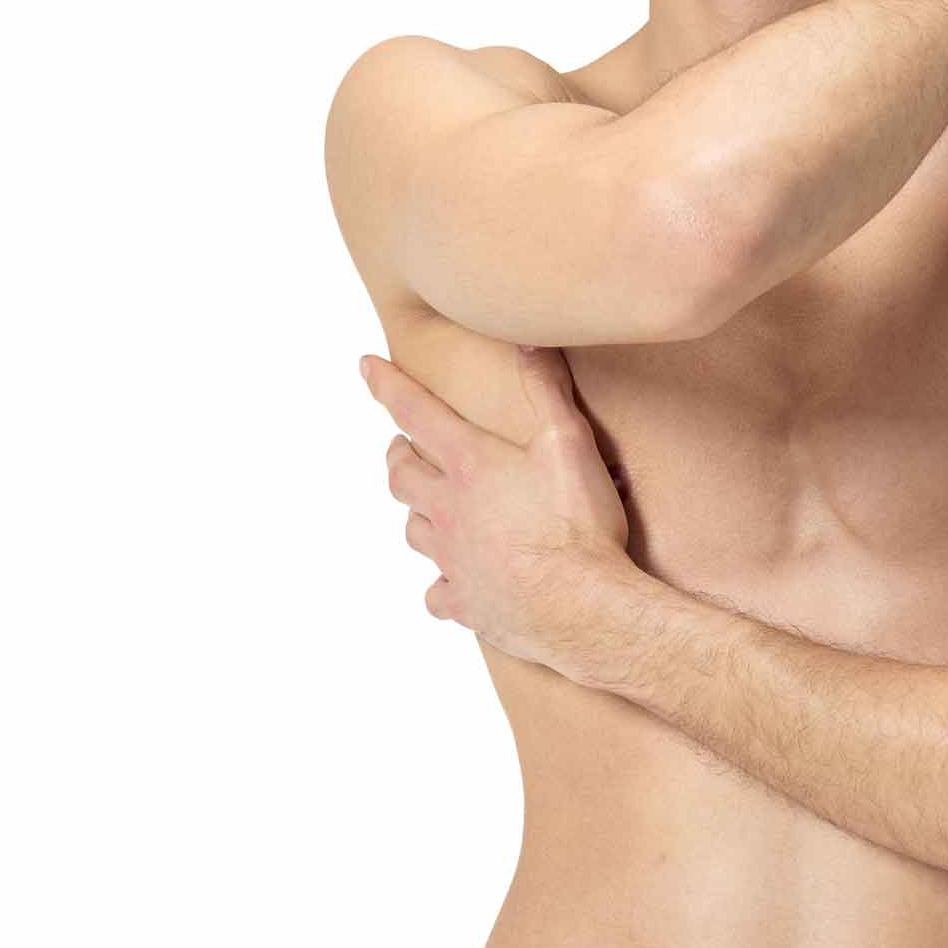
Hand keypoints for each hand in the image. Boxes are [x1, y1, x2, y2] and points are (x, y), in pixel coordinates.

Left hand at [358, 343, 634, 675]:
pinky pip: (437, 592)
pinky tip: (449, 582)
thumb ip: (546, 391)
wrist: (582, 607)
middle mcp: (449, 509)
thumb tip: (530, 340)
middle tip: (401, 447)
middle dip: (398, 455)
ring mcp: (453, 559)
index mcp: (470, 464)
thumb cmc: (577, 525)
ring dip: (414, 513)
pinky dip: (439, 584)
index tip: (365, 367)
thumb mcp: (569, 443)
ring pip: (413, 530)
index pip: (415, 412)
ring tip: (425, 506)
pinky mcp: (466, 602)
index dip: (387, 386)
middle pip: (402, 475)